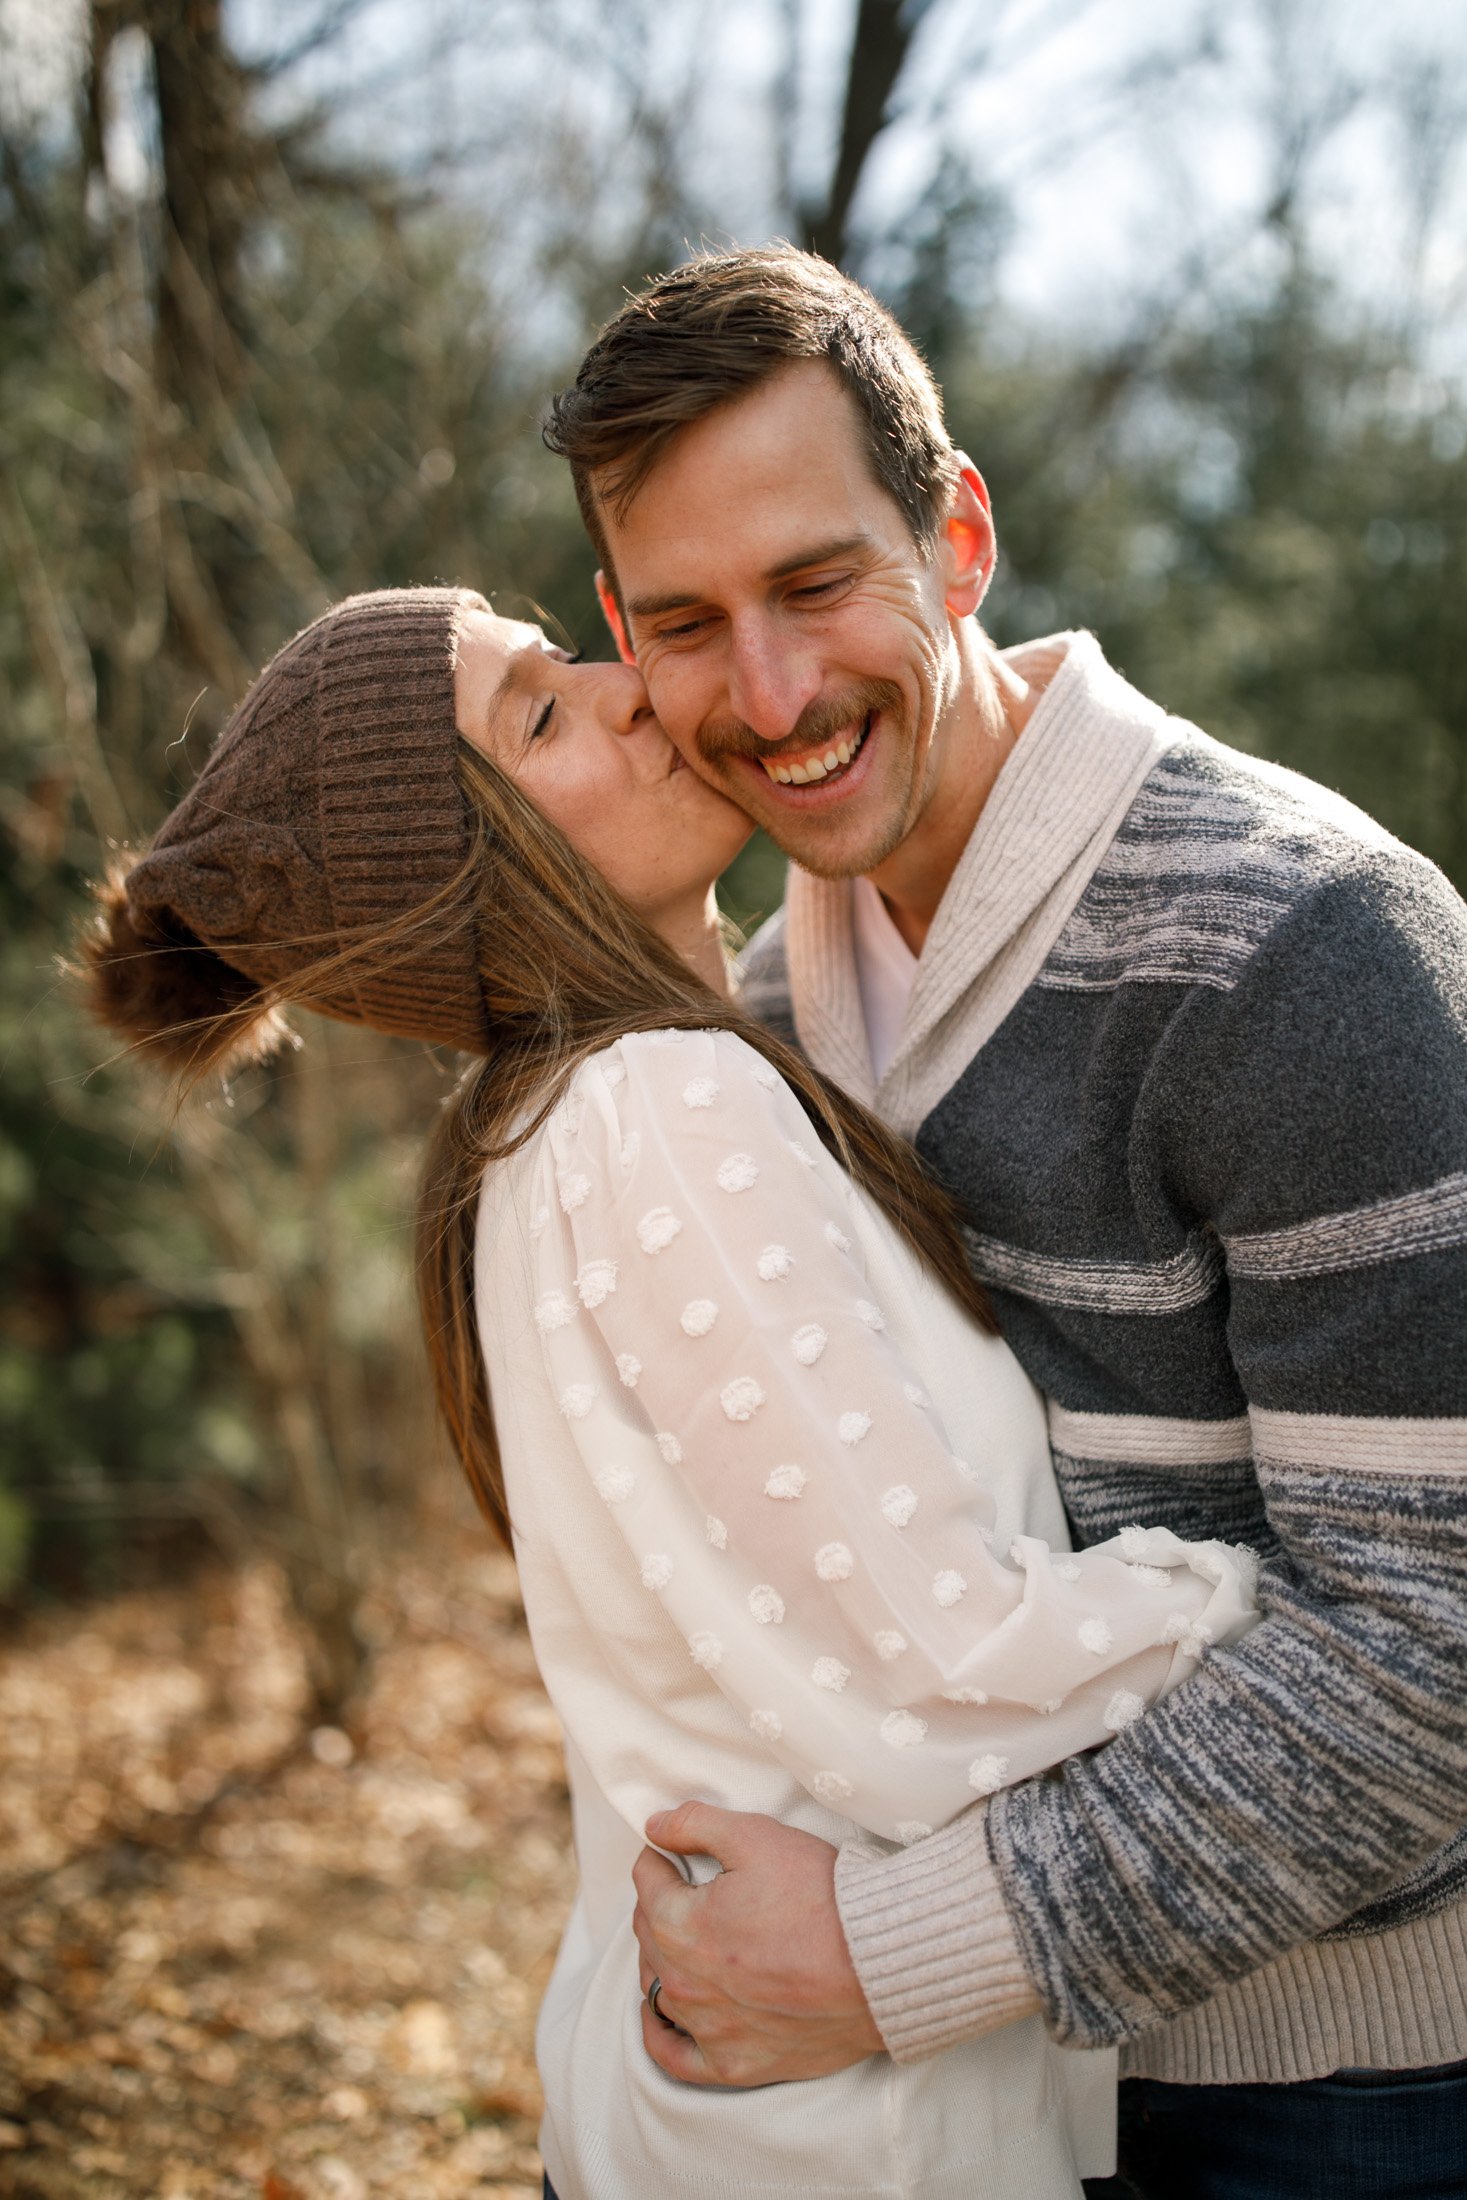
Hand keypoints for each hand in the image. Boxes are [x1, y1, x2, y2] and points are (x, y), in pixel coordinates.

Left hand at [631, 1801, 884, 2086]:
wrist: (878, 1962)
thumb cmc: (821, 1897)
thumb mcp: (757, 1837)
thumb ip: (696, 1825)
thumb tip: (654, 1826)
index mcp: (680, 1925)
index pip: (648, 1884)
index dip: (658, 1860)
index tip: (670, 1854)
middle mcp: (684, 1983)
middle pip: (649, 1936)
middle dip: (659, 1905)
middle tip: (682, 1888)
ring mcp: (709, 2028)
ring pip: (658, 1990)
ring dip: (663, 1959)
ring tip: (681, 1940)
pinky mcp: (737, 2063)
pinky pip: (675, 2057)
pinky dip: (660, 2034)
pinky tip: (660, 2015)